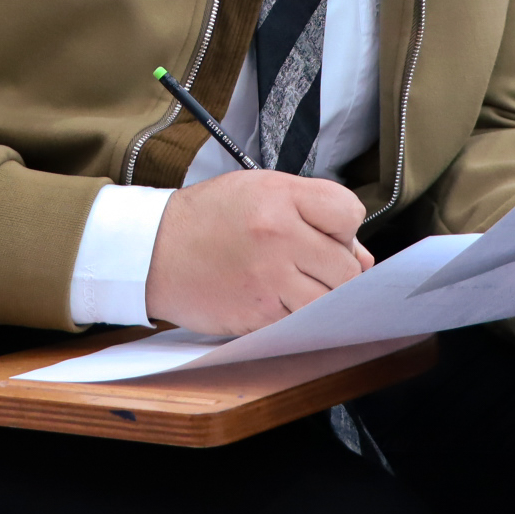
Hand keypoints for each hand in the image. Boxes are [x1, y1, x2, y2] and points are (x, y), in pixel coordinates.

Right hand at [145, 169, 374, 335]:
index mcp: (279, 197)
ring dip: (321, 297)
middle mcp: (278, 237)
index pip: (349, 213)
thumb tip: (362, 258)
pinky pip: (301, 323)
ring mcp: (268, 280)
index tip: (327, 233)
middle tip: (311, 265)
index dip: (343, 228)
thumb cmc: (208, 218)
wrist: (152, 250)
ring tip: (293, 283)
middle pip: (347, 267)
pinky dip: (296, 316)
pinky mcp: (257, 316)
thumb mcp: (260, 191)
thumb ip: (314, 212)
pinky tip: (274, 298)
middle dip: (338, 270)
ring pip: (330, 302)